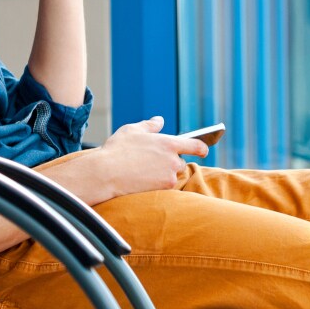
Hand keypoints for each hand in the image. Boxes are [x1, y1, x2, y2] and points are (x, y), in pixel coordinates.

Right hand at [52, 116, 208, 203]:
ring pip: (172, 174)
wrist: (105, 174)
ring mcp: (169, 175)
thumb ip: (149, 125)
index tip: (204, 150)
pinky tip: (141, 180)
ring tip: (142, 171)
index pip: (196, 145)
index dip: (202, 148)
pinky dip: (157, 183)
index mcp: (169, 142)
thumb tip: (160, 120)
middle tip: (149, 162)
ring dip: (163, 173)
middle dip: (170, 162)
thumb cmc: (117, 150)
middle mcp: (173, 159)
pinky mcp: (163, 188)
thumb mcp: (132, 130)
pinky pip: (165, 185)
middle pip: (179, 162)